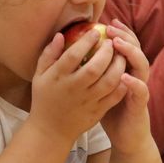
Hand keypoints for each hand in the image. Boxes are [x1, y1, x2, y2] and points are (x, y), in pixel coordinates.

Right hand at [29, 29, 127, 144]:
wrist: (50, 130)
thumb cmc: (44, 98)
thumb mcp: (39, 75)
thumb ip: (49, 54)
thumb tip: (61, 35)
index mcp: (58, 78)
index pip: (74, 55)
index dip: (86, 41)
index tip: (96, 32)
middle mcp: (73, 89)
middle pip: (95, 68)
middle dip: (107, 52)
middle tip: (112, 42)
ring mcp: (87, 101)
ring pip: (109, 82)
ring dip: (118, 66)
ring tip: (121, 56)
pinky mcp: (97, 112)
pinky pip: (114, 96)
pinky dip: (122, 84)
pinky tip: (124, 74)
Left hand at [99, 20, 152, 153]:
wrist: (125, 137)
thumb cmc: (109, 111)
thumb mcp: (99, 88)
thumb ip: (93, 71)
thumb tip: (76, 53)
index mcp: (125, 70)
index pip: (126, 46)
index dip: (120, 32)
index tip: (107, 22)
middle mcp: (135, 76)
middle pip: (136, 50)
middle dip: (125, 37)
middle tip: (111, 28)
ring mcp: (140, 89)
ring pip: (142, 66)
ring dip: (131, 53)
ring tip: (118, 45)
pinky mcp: (141, 105)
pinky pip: (141, 91)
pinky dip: (134, 83)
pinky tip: (124, 76)